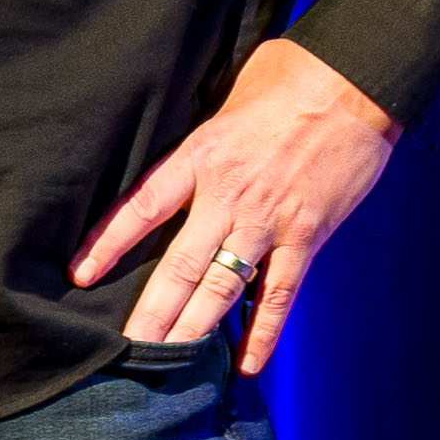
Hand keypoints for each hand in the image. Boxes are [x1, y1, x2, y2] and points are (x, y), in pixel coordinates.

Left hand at [72, 37, 402, 371]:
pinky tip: (247, 364)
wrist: (357, 82)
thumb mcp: (231, 94)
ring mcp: (269, 220)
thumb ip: (207, 135)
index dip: (110, 243)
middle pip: (179, 264)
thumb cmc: (294, 75)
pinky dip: (262, 331)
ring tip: (169, 365)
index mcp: (203, 155)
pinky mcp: (307, 235)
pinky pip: (279, 293)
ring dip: (195, 330)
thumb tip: (189, 154)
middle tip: (125, 350)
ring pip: (222, 287)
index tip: (82, 275)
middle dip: (151, 311)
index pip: (144, 207)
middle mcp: (229, 195)